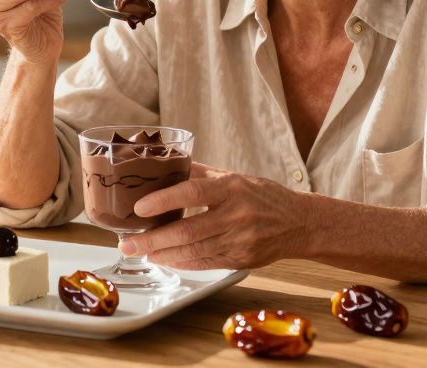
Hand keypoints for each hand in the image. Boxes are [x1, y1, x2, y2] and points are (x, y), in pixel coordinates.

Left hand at [118, 163, 307, 270]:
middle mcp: (236, 215)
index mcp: (232, 188)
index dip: (164, 200)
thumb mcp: (234, 177)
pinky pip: (205, 263)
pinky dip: (182, 262)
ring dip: (163, 254)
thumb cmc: (262, 196)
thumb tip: (166, 163)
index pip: (193, 192)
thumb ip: (201, 174)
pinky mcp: (240, 259)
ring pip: (194, 251)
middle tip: (127, 243)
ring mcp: (240, 240)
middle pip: (188, 230)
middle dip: (153, 239)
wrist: (299, 223)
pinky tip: (165, 259)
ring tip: (141, 251)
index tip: (139, 208)